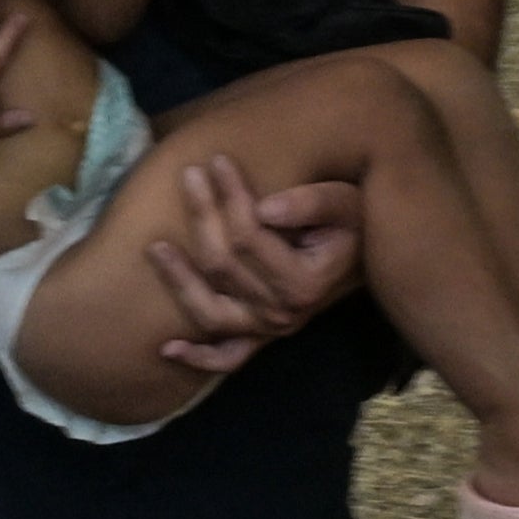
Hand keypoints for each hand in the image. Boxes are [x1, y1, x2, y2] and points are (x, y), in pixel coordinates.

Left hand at [143, 159, 359, 364]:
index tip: (217, 161)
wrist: (364, 256)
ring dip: (179, 281)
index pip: (249, 238)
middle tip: (188, 175)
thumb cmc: (353, 223)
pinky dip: (198, 357)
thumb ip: (311, 204)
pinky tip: (166, 349)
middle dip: (202, 216)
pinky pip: (226, 358)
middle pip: (223, 266)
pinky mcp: (259, 337)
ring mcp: (268, 330)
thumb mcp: (344, 203)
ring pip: (211, 311)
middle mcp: (283, 313)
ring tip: (154, 247)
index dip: (229, 197)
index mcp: (304, 283)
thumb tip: (266, 209)